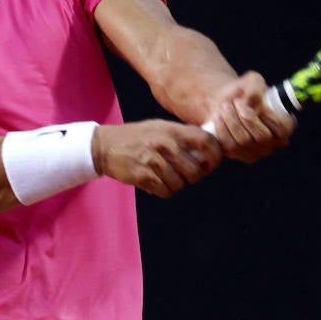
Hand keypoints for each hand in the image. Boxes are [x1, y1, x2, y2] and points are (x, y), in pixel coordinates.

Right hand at [92, 119, 221, 197]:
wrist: (105, 146)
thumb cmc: (136, 137)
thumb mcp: (160, 127)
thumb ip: (183, 135)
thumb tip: (209, 148)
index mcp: (172, 131)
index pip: (207, 142)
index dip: (215, 155)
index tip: (211, 162)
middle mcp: (166, 145)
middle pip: (196, 170)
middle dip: (193, 175)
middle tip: (185, 173)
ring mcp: (154, 161)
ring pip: (181, 183)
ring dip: (176, 183)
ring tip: (165, 175)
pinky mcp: (144, 176)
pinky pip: (166, 191)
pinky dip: (164, 190)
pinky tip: (156, 181)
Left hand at [205, 72, 295, 162]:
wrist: (225, 102)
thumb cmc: (244, 92)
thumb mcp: (252, 81)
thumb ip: (255, 88)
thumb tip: (249, 104)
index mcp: (286, 125)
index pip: (282, 127)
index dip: (265, 115)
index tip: (248, 102)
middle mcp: (275, 143)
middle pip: (262, 136)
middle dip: (245, 117)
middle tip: (233, 102)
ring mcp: (258, 152)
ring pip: (245, 141)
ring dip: (232, 121)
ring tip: (225, 107)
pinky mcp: (240, 155)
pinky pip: (231, 147)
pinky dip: (222, 130)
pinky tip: (218, 118)